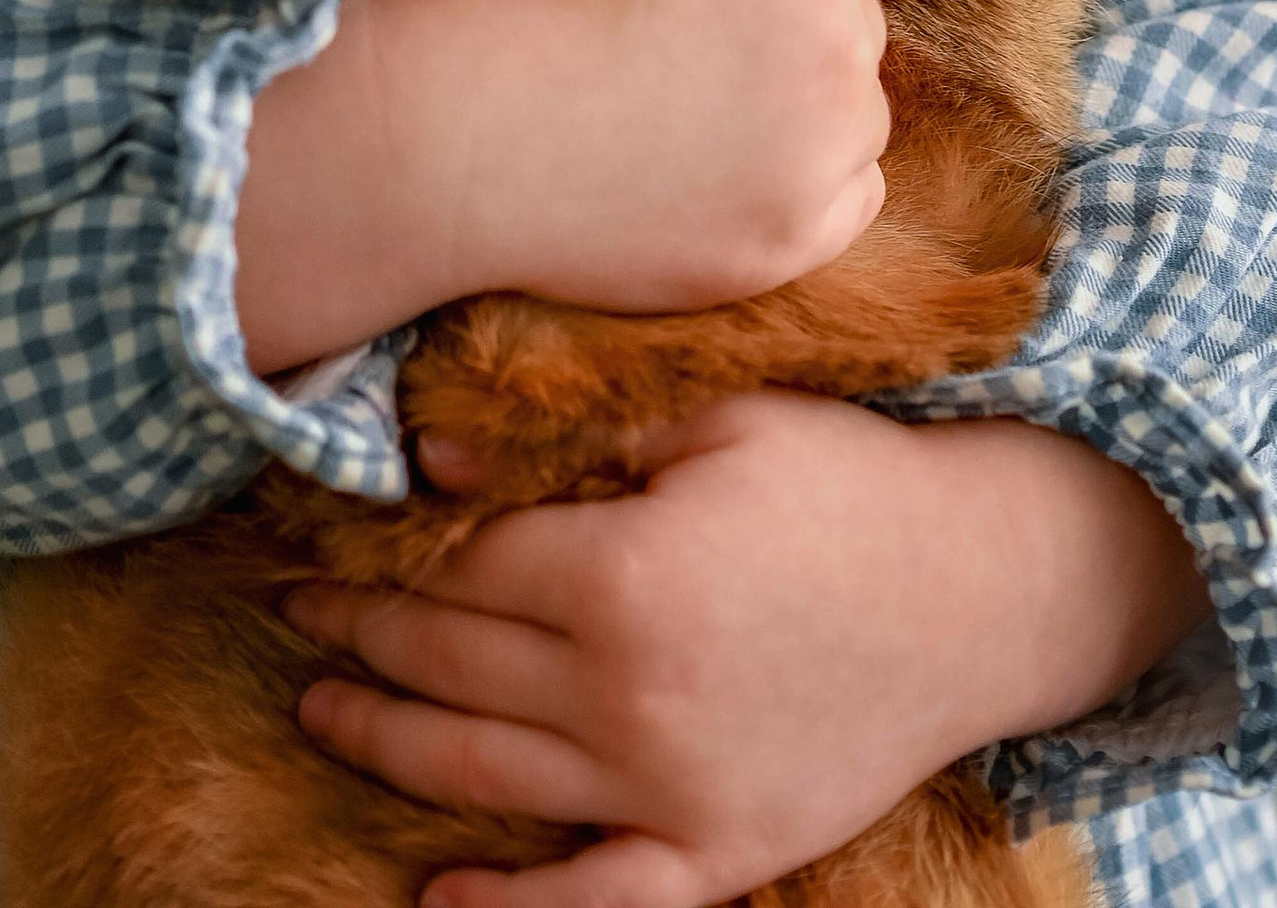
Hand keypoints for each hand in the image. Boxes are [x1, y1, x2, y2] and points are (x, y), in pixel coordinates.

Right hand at [235, 0, 891, 372]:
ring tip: (687, 115)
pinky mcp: (790, 239)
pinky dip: (801, 186)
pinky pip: (850, 197)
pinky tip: (710, 173)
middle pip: (858, 22)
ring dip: (802, 110)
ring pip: (856, 114)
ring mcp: (819, 149)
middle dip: (796, 27)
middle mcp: (837, 39)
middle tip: (694, 47)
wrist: (440, 130)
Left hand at [282, 394, 1213, 907]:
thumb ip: (577, 436)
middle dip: (358, 633)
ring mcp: (671, 792)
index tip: (316, 535)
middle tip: (293, 609)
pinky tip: (434, 898)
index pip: (461, 566)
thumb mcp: (721, 417)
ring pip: (484, 779)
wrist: (983, 591)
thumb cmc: (851, 481)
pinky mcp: (717, 855)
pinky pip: (591, 904)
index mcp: (628, 574)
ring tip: (320, 705)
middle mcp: (632, 696)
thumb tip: (434, 454)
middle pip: (452, 666)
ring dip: (385, 743)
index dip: (379, 549)